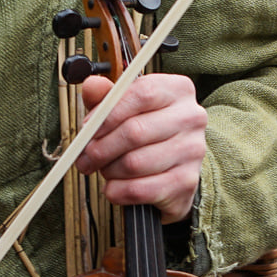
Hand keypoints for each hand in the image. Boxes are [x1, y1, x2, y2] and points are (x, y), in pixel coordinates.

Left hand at [76, 72, 206, 221]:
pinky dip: (118, 191)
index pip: (142, 94)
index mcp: (178, 90)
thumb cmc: (147, 129)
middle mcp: (191, 117)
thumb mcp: (126, 106)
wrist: (175, 163)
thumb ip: (107, 96)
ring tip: (104, 169)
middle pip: (135, 131)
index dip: (108, 112)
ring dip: (109, 170)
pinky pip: (141, 190)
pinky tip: (113, 187)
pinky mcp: (187, 182)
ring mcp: (193, 150)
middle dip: (101, 148)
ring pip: (135, 163)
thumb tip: (92, 86)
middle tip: (84, 158)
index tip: (87, 128)